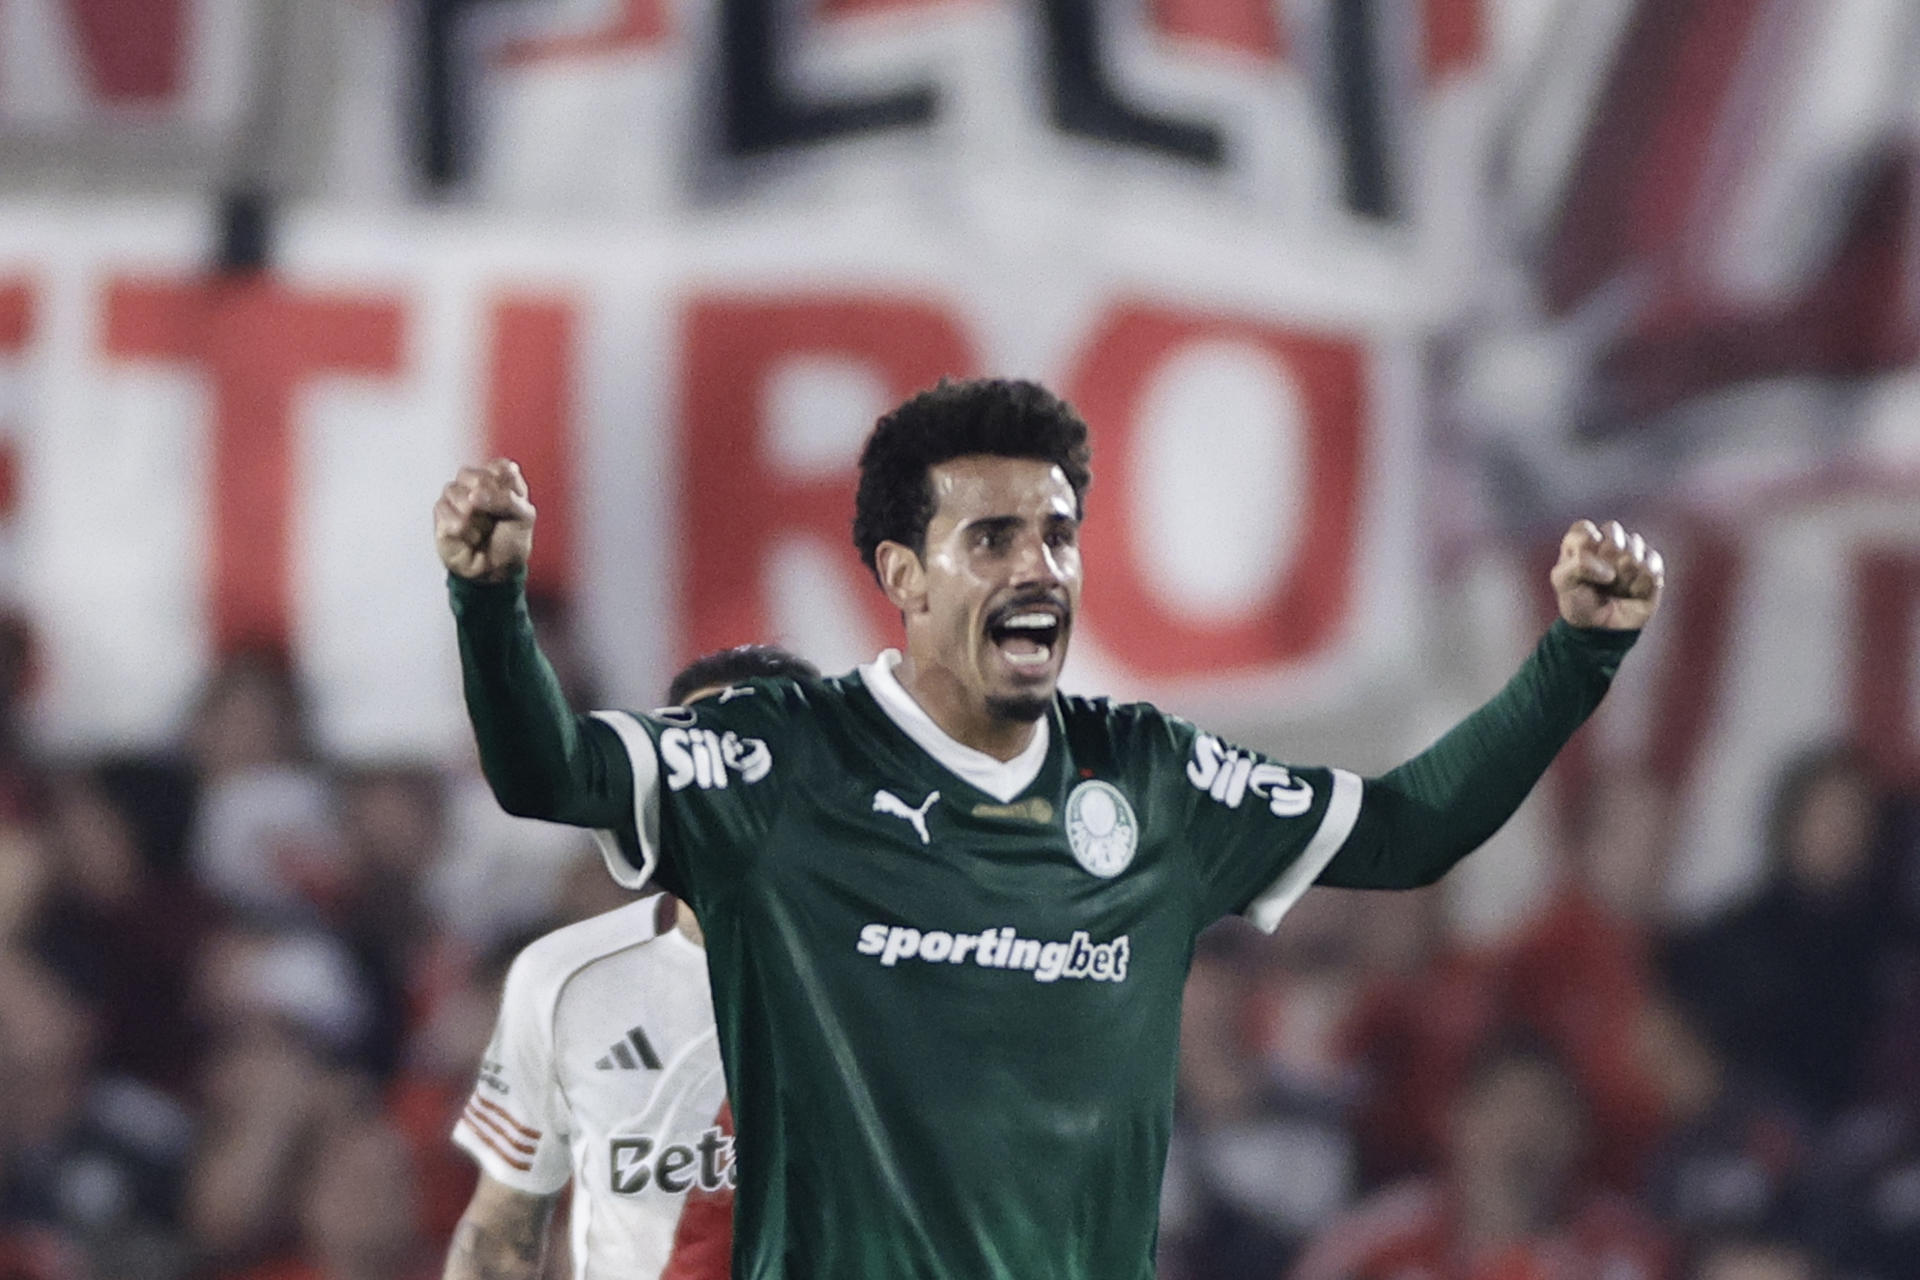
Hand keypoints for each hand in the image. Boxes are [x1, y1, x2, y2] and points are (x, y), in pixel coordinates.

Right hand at [436, 459, 535, 581]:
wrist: (497, 570)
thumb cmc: (512, 540)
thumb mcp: (523, 517)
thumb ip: (506, 499)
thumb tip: (473, 495)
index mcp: (501, 477)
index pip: (500, 467)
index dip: (506, 488)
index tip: (513, 506)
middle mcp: (476, 482)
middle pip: (472, 475)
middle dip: (487, 501)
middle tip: (495, 519)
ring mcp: (456, 495)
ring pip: (454, 492)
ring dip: (474, 518)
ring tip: (483, 531)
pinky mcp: (441, 512)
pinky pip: (445, 512)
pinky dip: (463, 530)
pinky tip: (471, 539)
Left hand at [1550, 519, 1663, 630]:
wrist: (1600, 627)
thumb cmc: (1578, 599)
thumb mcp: (1563, 582)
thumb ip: (1577, 566)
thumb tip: (1611, 571)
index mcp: (1584, 537)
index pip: (1585, 529)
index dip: (1584, 551)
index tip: (1579, 567)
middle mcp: (1611, 539)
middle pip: (1613, 537)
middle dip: (1605, 563)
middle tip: (1600, 580)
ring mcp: (1634, 550)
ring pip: (1633, 553)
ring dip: (1621, 578)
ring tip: (1615, 588)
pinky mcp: (1653, 564)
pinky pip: (1650, 569)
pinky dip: (1637, 586)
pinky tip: (1632, 592)